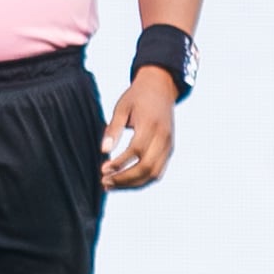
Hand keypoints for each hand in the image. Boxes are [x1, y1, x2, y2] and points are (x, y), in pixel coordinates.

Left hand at [99, 69, 175, 189]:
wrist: (161, 88)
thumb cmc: (137, 97)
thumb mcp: (122, 107)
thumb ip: (113, 129)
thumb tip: (103, 150)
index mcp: (151, 124)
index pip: (136, 150)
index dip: (120, 163)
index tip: (103, 169)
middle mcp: (164, 137)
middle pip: (147, 167)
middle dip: (125, 179)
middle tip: (105, 183)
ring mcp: (169, 145)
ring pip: (154, 174)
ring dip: (132, 184)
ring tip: (112, 186)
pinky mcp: (169, 150)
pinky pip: (158, 171)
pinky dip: (142, 180)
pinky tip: (125, 182)